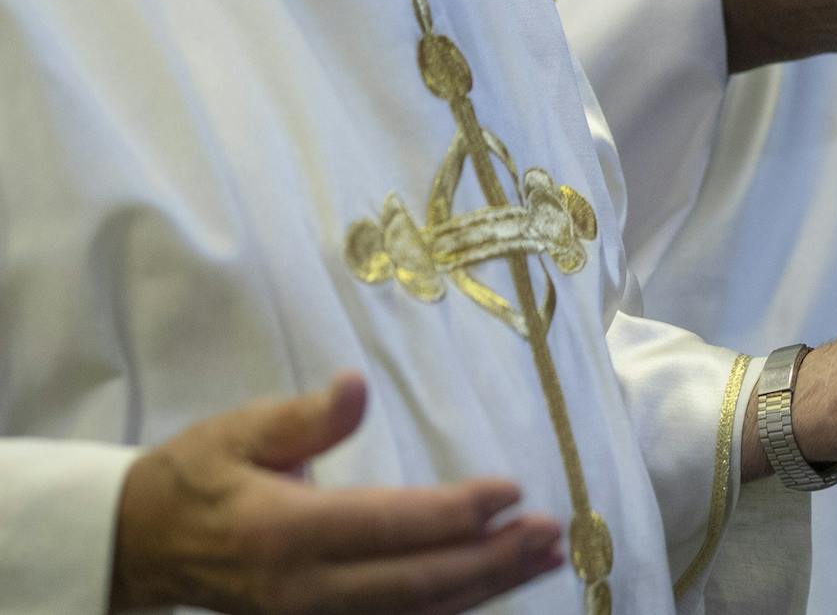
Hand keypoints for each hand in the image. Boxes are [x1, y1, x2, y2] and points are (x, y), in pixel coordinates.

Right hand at [110, 372, 563, 614]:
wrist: (146, 544)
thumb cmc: (202, 473)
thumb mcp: (243, 429)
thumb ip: (306, 417)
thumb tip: (358, 385)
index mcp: (288, 532)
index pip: (390, 527)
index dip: (455, 515)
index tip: (512, 491)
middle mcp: (306, 591)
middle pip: (416, 584)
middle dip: (490, 562)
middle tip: (551, 532)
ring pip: (415, 614)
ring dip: (485, 589)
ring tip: (543, 558)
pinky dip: (449, 610)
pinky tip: (492, 589)